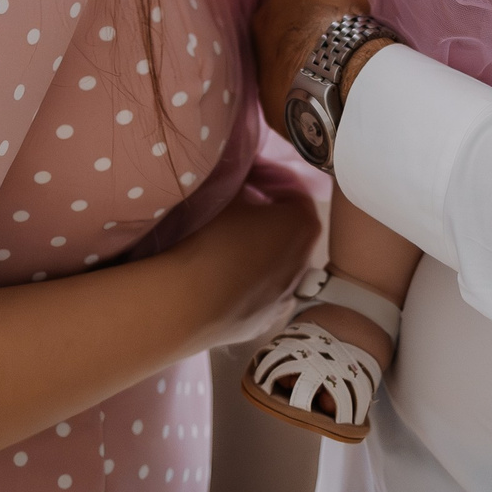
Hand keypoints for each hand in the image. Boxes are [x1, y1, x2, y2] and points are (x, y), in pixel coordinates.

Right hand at [173, 182, 322, 351]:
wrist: (187, 302)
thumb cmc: (212, 237)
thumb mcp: (227, 191)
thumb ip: (243, 175)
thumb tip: (244, 168)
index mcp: (303, 225)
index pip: (293, 190)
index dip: (269, 175)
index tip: (246, 171)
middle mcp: (304, 263)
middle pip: (288, 228)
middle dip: (266, 213)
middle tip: (237, 203)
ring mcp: (286, 297)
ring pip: (275, 264)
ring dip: (258, 250)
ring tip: (226, 241)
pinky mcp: (264, 323)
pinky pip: (259, 294)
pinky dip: (247, 282)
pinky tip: (221, 277)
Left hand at [253, 0, 374, 145]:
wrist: (339, 70)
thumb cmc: (331, 4)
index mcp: (265, 15)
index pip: (279, 4)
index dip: (299, 0)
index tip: (322, 1)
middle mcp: (260, 55)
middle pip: (282, 43)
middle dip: (303, 40)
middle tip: (334, 38)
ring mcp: (272, 93)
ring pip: (291, 78)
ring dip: (311, 74)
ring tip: (341, 72)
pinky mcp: (289, 123)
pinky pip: (306, 109)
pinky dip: (321, 102)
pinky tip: (341, 101)